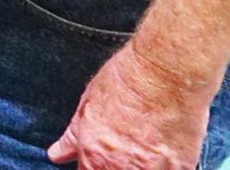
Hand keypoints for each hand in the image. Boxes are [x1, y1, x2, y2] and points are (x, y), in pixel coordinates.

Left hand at [48, 41, 214, 167]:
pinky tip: (163, 146)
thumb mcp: (87, 105)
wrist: (163, 75)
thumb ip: (72, 137)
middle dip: (116, 166)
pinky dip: (164, 166)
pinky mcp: (181, 169)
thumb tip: (56, 155)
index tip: (97, 161)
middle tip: (124, 146)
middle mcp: (120, 169)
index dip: (91, 168)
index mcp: (94, 155)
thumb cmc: (123, 82)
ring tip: (143, 144)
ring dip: (140, 166)